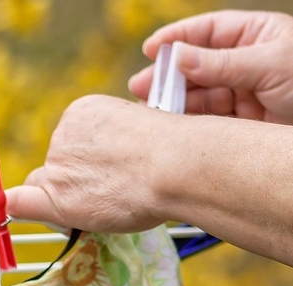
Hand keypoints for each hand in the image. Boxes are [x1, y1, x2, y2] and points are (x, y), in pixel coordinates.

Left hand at [5, 95, 171, 233]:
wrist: (176, 165)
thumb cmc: (174, 151)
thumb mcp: (142, 127)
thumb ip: (115, 143)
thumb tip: (111, 161)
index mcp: (84, 111)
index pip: (71, 144)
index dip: (86, 163)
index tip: (108, 171)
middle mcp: (63, 133)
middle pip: (56, 165)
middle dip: (74, 180)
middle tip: (113, 191)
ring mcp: (57, 163)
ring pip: (48, 187)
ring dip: (67, 199)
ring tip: (111, 200)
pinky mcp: (54, 192)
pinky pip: (20, 202)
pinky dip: (14, 207)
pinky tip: (7, 212)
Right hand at [128, 10, 292, 123]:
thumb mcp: (271, 64)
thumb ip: (222, 62)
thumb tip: (177, 57)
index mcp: (258, 36)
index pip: (209, 31)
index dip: (178, 38)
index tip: (151, 49)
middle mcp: (247, 63)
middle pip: (197, 65)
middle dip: (167, 76)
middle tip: (139, 87)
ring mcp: (244, 94)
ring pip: (199, 96)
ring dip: (173, 102)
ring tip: (150, 111)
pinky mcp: (242, 125)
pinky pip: (207, 121)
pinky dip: (187, 123)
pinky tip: (171, 126)